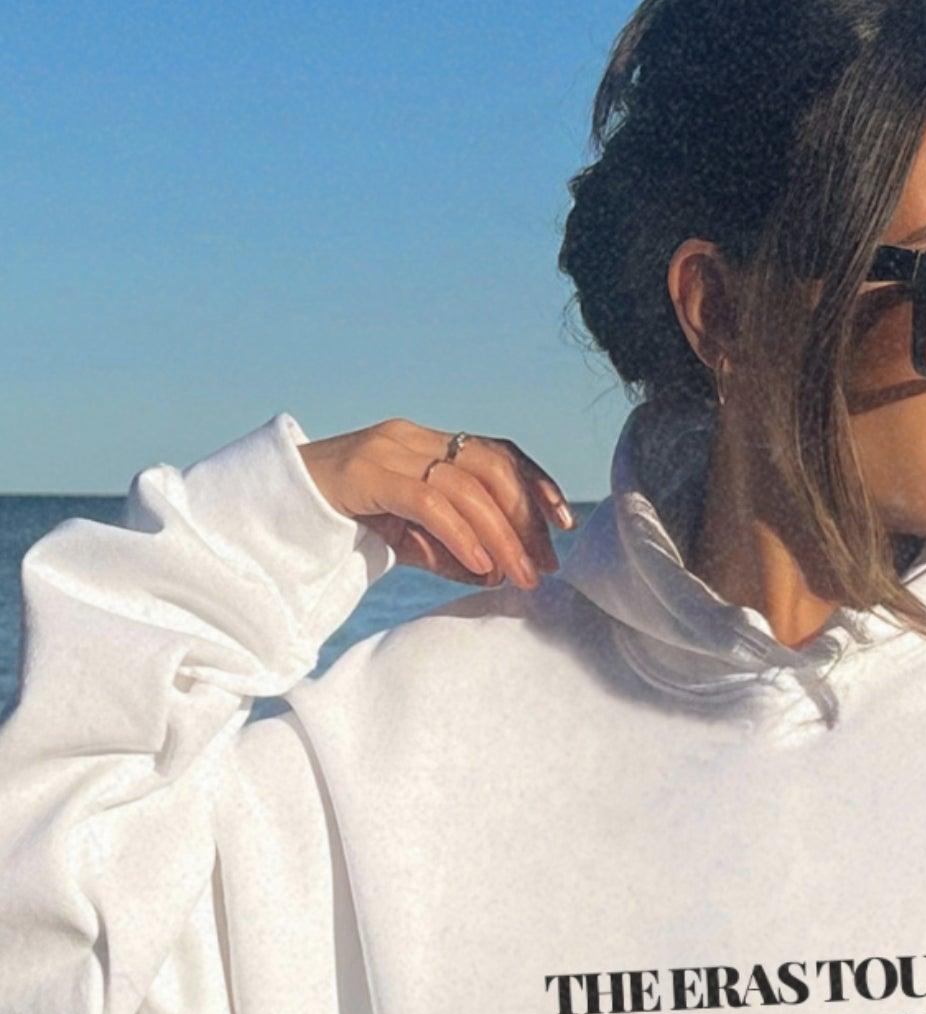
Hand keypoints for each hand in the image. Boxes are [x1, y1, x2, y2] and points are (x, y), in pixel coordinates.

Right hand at [298, 419, 573, 587]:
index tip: (565, 524)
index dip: (537, 483)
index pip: (499, 453)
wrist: (272, 510)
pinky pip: (429, 502)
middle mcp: (412, 438)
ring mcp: (388, 450)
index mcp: (428, 443)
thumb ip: (452, 552)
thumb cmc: (345, 521)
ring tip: (518, 575)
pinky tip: (481, 563)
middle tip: (544, 566)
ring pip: (466, 487)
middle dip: (526, 518)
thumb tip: (500, 575)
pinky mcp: (365, 473)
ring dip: (501, 535)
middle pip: (492, 467)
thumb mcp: (409, 538)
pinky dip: (462, 534)